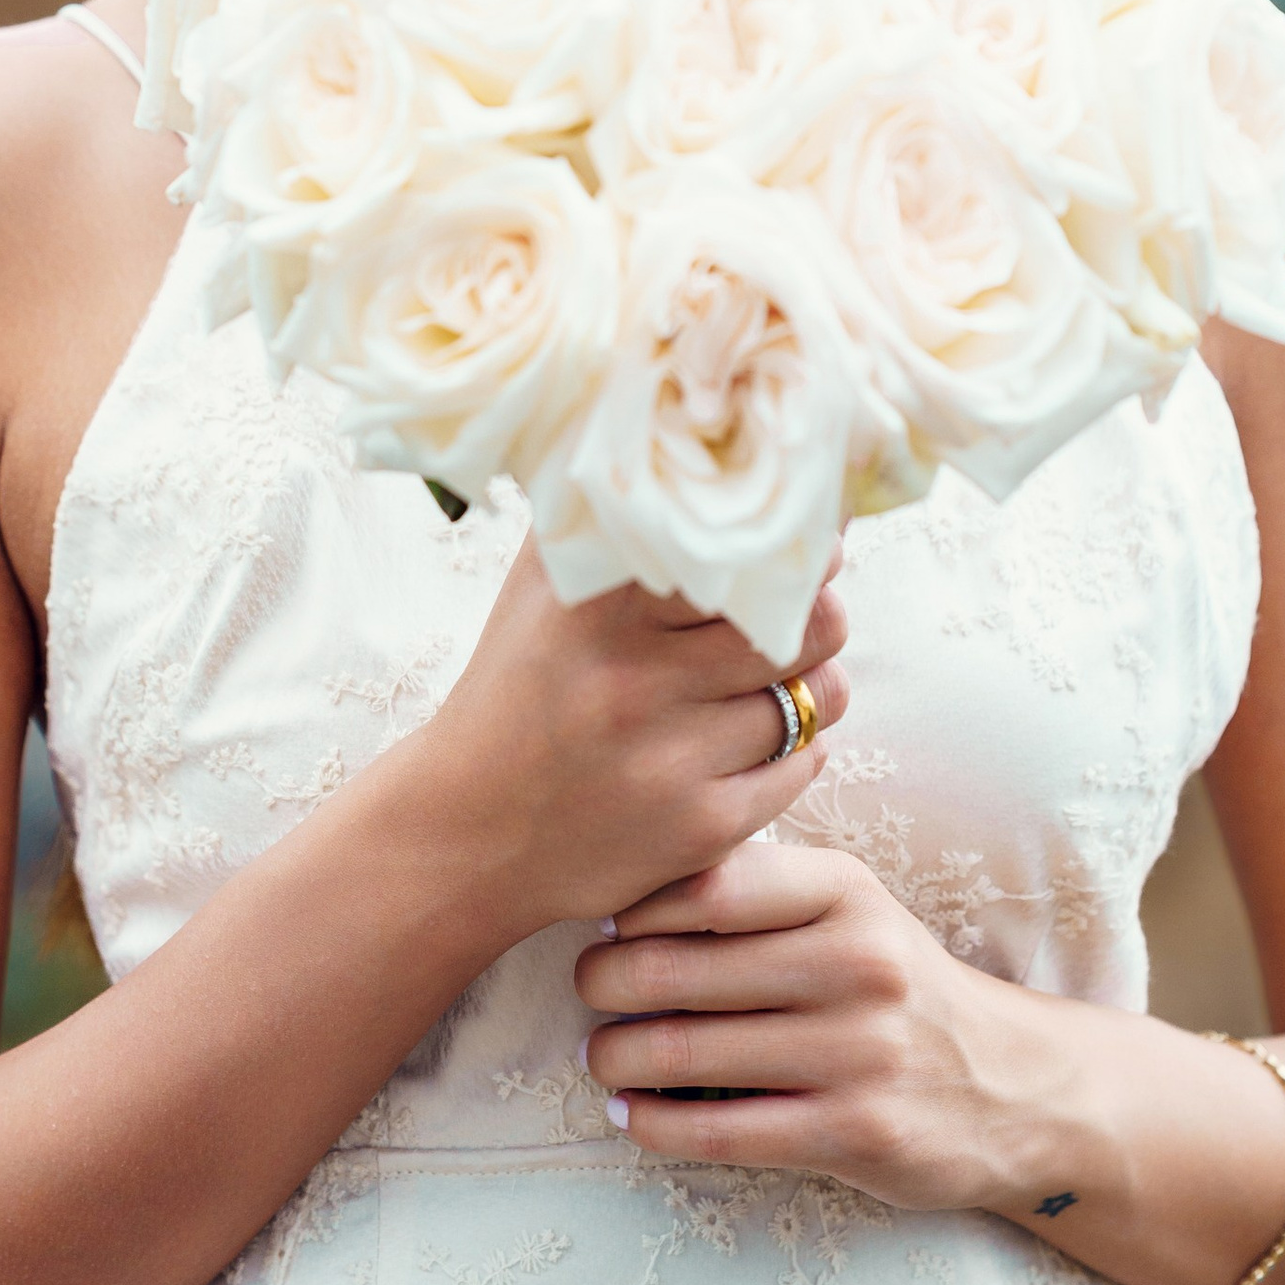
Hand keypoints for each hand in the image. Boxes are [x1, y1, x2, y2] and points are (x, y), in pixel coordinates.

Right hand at [407, 540, 849, 936]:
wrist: (466, 835)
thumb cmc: (518, 689)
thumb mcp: (542, 588)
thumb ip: (613, 520)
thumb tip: (702, 450)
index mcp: (597, 607)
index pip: (748, 552)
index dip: (793, 544)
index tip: (796, 542)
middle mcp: (635, 682)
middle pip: (810, 623)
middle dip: (819, 612)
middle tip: (797, 610)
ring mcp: (671, 761)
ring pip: (818, 697)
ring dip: (815, 682)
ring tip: (774, 677)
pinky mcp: (701, 829)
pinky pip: (802, 765)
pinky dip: (794, 747)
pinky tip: (747, 738)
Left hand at [576, 842, 1107, 1215]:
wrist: (1012, 1087)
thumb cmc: (895, 987)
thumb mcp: (849, 912)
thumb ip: (759, 891)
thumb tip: (621, 894)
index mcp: (846, 892)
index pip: (707, 883)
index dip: (635, 905)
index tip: (607, 921)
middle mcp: (857, 963)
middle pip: (676, 970)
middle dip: (604, 983)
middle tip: (590, 990)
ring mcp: (860, 1052)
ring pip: (683, 1053)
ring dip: (616, 1056)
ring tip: (602, 1054)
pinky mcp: (857, 1133)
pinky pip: (718, 1131)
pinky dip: (652, 1124)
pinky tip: (630, 1114)